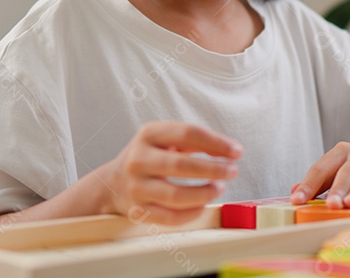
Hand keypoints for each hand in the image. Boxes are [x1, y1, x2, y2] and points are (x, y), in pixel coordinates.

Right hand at [102, 121, 242, 224]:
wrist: (113, 183)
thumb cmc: (150, 158)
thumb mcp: (164, 139)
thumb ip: (193, 141)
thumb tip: (228, 151)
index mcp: (149, 134)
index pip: (187, 133)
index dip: (216, 142)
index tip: (236, 151)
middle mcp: (139, 159)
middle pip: (182, 165)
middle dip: (213, 169)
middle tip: (232, 171)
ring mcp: (137, 186)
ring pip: (175, 195)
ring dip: (204, 193)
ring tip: (219, 187)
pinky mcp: (138, 210)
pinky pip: (170, 217)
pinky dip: (191, 213)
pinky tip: (203, 205)